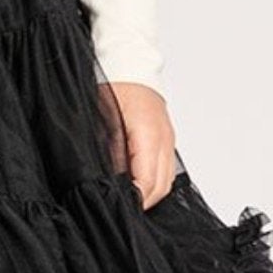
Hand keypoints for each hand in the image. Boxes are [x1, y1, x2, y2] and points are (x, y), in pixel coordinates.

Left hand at [103, 81, 178, 208]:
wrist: (129, 62)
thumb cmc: (112, 86)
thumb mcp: (103, 121)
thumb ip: (110, 153)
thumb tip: (112, 182)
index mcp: (148, 134)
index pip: (147, 181)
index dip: (134, 200)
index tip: (119, 208)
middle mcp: (164, 139)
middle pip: (161, 186)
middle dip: (143, 202)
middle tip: (121, 209)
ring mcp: (169, 138)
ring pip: (167, 180)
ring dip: (150, 193)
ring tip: (128, 199)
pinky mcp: (167, 137)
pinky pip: (166, 168)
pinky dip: (154, 180)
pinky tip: (136, 183)